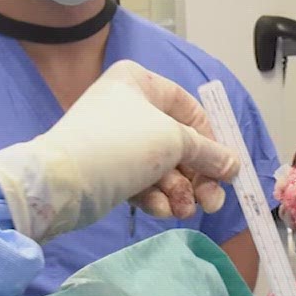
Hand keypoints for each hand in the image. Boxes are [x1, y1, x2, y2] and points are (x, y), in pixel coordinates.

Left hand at [0, 60, 237, 242]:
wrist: (61, 184)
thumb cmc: (120, 146)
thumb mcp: (173, 141)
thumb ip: (208, 153)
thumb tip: (234, 166)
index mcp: (140, 82)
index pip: (190, 109)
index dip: (211, 139)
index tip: (225, 169)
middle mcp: (128, 107)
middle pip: (179, 143)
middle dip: (197, 177)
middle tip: (211, 203)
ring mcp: (116, 141)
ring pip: (163, 168)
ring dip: (179, 192)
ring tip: (184, 211)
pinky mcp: (107, 171)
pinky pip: (142, 182)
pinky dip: (155, 197)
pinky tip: (161, 212)